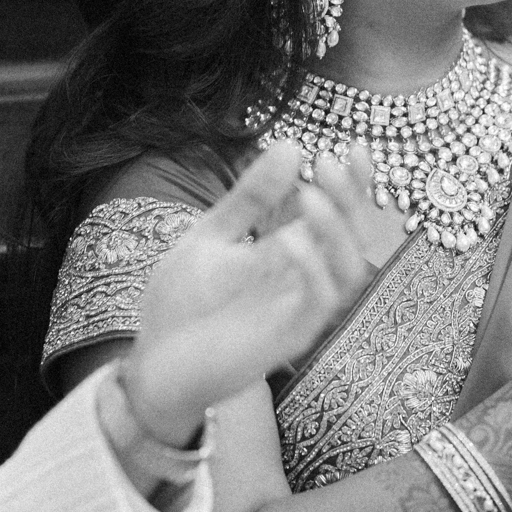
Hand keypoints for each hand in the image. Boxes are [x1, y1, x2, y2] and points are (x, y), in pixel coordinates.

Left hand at [121, 140, 377, 446]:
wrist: (153, 367)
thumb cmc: (183, 306)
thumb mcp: (211, 237)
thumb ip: (250, 198)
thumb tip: (290, 145)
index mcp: (290, 255)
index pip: (337, 215)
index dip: (355, 184)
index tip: (358, 146)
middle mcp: (303, 281)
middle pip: (352, 238)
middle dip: (349, 200)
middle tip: (327, 164)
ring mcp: (298, 311)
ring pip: (348, 271)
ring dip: (337, 231)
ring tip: (310, 195)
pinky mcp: (288, 341)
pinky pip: (318, 304)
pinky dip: (314, 270)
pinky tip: (291, 240)